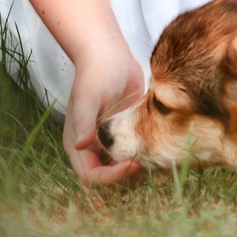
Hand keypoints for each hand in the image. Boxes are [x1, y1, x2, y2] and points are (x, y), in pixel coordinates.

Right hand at [63, 47, 146, 188]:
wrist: (110, 55)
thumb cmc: (96, 73)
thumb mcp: (88, 96)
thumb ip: (84, 121)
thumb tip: (80, 144)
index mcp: (78, 145)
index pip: (91, 177)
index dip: (111, 177)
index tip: (134, 164)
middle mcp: (92, 149)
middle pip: (105, 182)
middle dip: (124, 180)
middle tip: (146, 165)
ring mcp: (110, 143)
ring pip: (121, 173)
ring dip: (136, 175)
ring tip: (155, 161)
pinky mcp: (126, 136)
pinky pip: (133, 157)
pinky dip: (144, 160)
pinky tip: (159, 153)